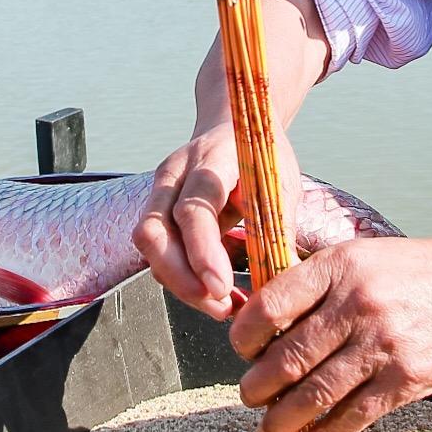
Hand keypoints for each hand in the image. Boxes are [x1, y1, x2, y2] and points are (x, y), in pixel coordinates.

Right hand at [131, 124, 303, 317]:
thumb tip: (281, 277)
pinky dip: (182, 280)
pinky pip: (158, 252)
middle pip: (154, 232)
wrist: (233, 123)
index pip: (194, 208)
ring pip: (150, 247)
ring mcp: (159, 192)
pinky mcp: (157, 211)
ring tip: (223, 308)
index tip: (221, 287)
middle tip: (221, 307)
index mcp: (210, 159)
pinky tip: (215, 295)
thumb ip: (277, 225)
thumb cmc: (260, 153)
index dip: (202, 252)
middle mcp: (174, 175)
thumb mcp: (281, 183)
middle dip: (182, 279)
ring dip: (181, 285)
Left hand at [232, 234, 431, 431]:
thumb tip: (266, 322)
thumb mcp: (368, 256)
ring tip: (269, 430)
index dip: (244, 337)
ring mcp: (383, 343)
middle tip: (250, 396)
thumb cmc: (427, 272)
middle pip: (285, 358)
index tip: (242, 350)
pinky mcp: (407, 379)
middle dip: (256, 387)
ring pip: (312, 395)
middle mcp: (357, 303)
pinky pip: (351, 418)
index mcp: (340, 265)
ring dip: (281, 421)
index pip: (270, 305)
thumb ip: (320, 283)